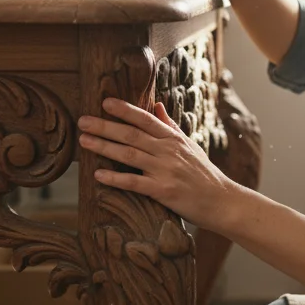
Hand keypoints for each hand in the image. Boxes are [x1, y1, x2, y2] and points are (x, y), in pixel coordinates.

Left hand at [77, 97, 241, 229]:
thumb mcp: (190, 145)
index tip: (105, 102)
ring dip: (104, 147)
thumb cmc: (204, 174)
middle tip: (82, 121)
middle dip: (105, 126)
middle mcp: (168, 151)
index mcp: (173, 139)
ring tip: (84, 141)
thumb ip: (170, 126)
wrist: (222, 201)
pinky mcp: (163, 191)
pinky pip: (134, 182)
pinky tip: (98, 174)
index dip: (125, 110)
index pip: (145, 119)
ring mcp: (165, 170)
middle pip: (132, 134)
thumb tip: (157, 105)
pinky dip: (115, 178)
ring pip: (129, 155)